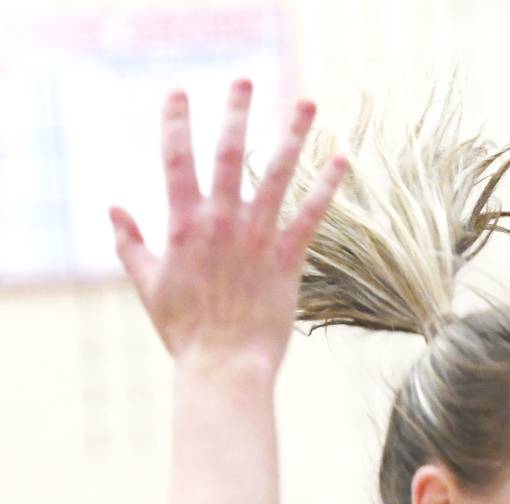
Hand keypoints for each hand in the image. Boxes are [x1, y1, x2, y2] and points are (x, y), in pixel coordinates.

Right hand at [110, 78, 347, 377]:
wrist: (224, 364)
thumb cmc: (186, 330)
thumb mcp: (147, 284)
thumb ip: (130, 243)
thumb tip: (115, 209)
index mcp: (184, 224)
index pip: (176, 159)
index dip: (176, 122)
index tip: (179, 92)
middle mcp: (221, 223)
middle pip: (228, 154)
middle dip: (236, 112)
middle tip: (245, 79)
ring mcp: (257, 238)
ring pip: (277, 174)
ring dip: (293, 134)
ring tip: (307, 102)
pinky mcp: (288, 258)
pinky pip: (311, 214)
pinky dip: (328, 186)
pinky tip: (342, 160)